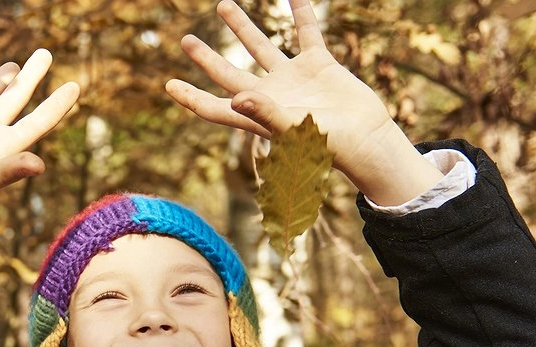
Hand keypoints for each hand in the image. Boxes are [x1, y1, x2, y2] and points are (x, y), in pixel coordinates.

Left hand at [166, 0, 441, 205]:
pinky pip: (306, 33)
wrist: (367, 139)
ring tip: (223, 5)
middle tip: (186, 40)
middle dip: (206, 58)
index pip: (214, 107)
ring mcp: (293, 78)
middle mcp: (269, 95)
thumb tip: (237, 98)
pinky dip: (300, 14)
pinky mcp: (318, 64)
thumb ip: (265, 113)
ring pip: (260, 46)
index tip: (168, 85)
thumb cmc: (330, 145)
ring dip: (242, 27)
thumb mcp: (294, 129)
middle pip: (229, 73)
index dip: (191, 97)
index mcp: (256, 114)